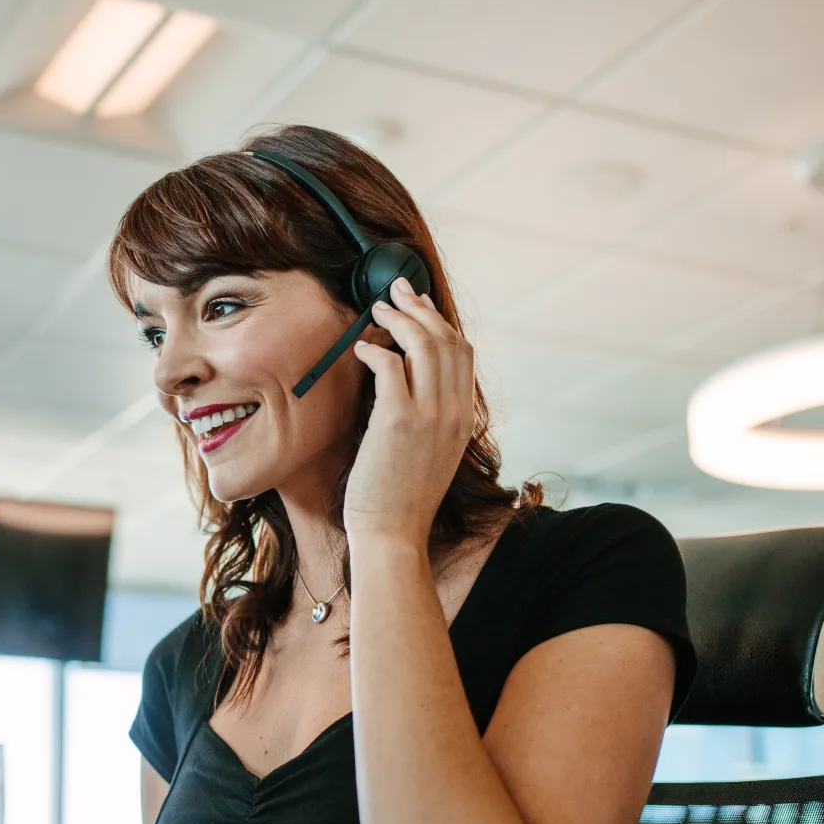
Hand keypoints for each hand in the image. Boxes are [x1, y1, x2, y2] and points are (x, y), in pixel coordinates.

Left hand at [345, 276, 477, 545]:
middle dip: (420, 308)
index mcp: (462, 418)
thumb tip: (407, 384)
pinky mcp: (398, 420)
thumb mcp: (430, 453)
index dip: (440, 322)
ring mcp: (429, 414)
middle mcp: (452, 411)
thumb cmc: (401, 498)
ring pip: (422, 344)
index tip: (420, 306)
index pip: (462, 354)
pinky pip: (391, 366)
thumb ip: (430, 418)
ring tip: (377, 309)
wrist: (393, 533)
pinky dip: (375, 350)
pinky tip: (362, 349)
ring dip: (398, 319)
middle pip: (445, 340)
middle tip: (397, 291)